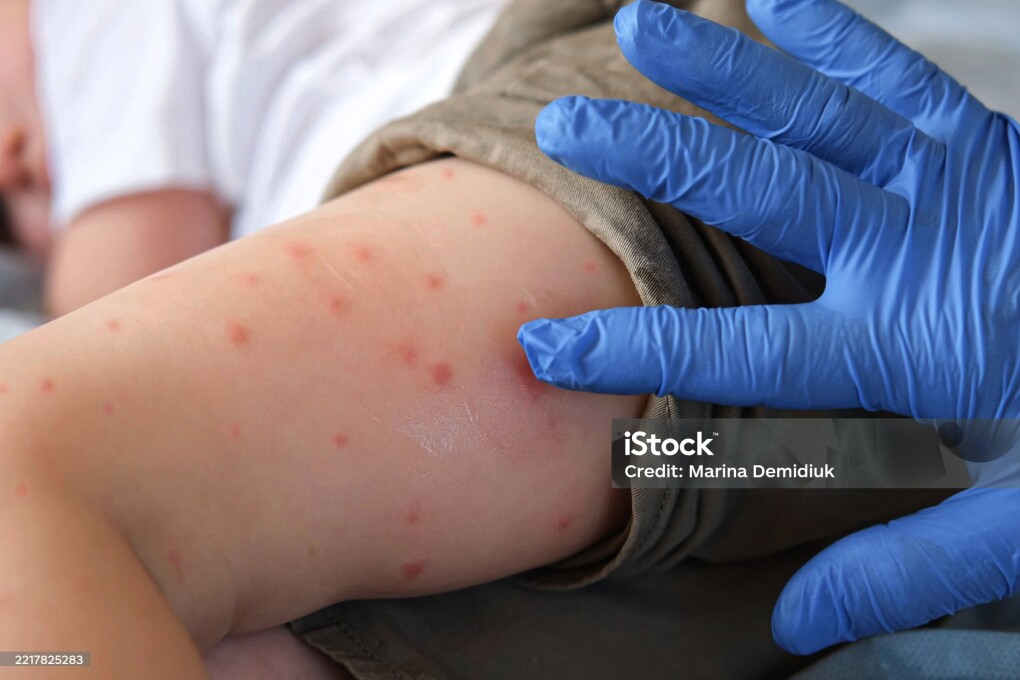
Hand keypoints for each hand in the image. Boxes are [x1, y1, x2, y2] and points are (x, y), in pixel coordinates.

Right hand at [517, 0, 1019, 653]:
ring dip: (723, 69)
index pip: (736, 352)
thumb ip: (904, 564)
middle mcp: (915, 249)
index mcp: (909, 347)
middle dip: (651, 158)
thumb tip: (798, 621)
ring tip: (643, 25)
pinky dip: (837, 36)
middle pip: (758, 192)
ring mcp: (952, 182)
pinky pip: (898, 79)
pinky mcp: (985, 145)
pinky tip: (777, 2)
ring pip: (816, 113)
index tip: (544, 343)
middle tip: (564, 130)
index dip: (632, 348)